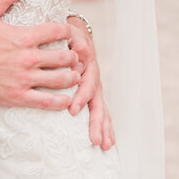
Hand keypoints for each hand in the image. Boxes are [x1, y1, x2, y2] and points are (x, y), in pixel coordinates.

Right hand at [0, 0, 80, 109]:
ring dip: (72, 77)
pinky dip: (59, 102)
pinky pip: (45, 102)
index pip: (56, 31)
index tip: (69, 32)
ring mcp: (24, 79)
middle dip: (73, 56)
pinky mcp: (17, 97)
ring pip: (59, 80)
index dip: (68, 31)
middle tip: (75, 56)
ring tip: (75, 75)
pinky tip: (66, 101)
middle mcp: (28, 58)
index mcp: (23, 37)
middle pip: (63, 57)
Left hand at [67, 18, 114, 149]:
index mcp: (89, 67)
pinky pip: (101, 111)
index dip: (81, 98)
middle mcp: (95, 80)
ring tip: (104, 146)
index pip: (87, 85)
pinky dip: (105, 126)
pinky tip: (108, 142)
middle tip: (94, 140)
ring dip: (103, 128)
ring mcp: (96, 88)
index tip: (73, 111)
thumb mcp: (71, 34)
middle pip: (98, 103)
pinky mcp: (94, 94)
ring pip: (102, 110)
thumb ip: (76, 43)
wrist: (76, 33)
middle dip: (96, 123)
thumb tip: (80, 57)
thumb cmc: (70, 35)